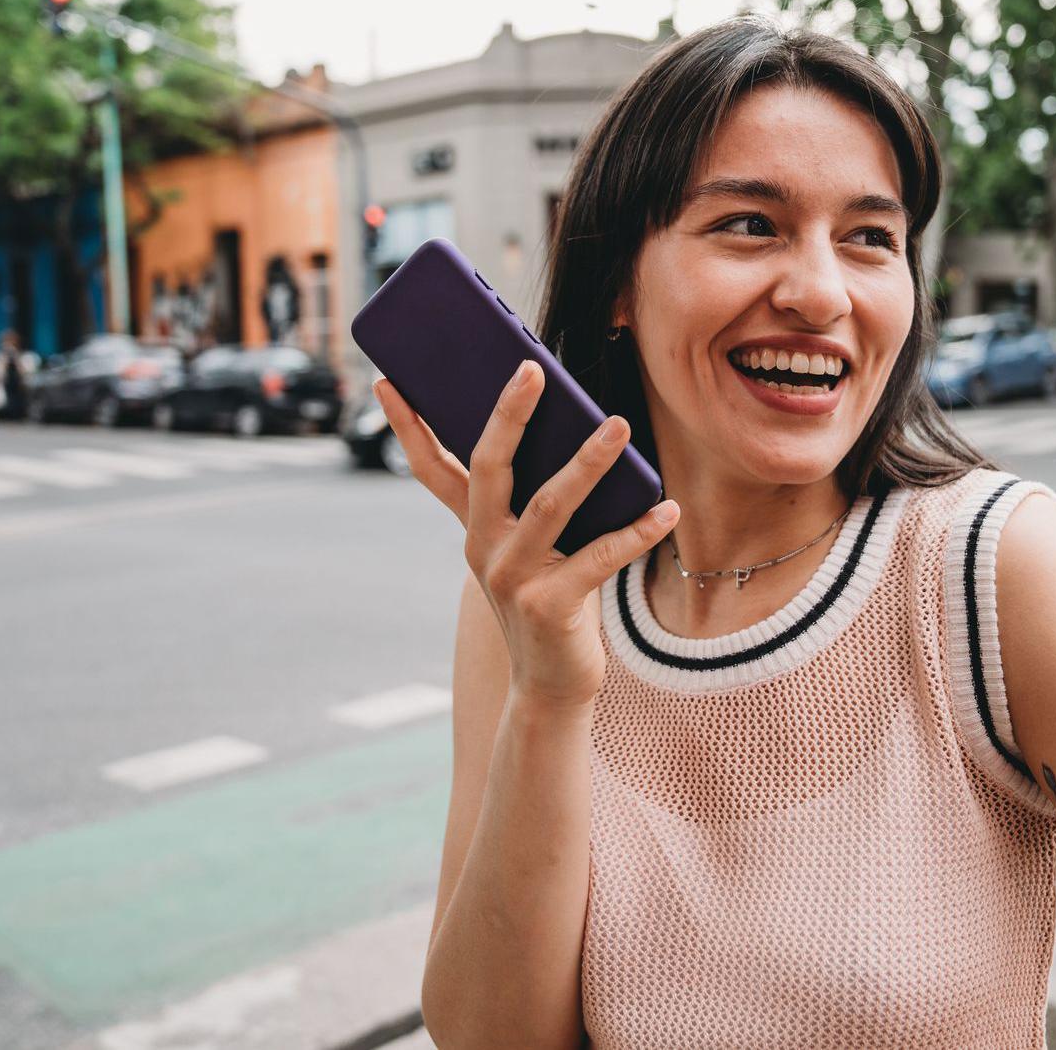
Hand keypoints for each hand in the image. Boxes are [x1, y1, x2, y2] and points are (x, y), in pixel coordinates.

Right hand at [371, 360, 679, 708]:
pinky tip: (666, 510)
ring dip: (588, 462)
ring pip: (549, 504)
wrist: (550, 685)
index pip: (431, 468)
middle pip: (490, 468)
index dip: (409, 426)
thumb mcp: (533, 548)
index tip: (389, 379)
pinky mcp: (550, 606)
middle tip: (532, 371)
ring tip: (619, 426)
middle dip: (509, 415)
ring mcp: (513, 578)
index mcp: (475, 528)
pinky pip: (598, 558)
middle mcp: (484, 548)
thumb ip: (541, 500)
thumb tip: (581, 432)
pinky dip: (636, 532)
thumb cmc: (552, 601)